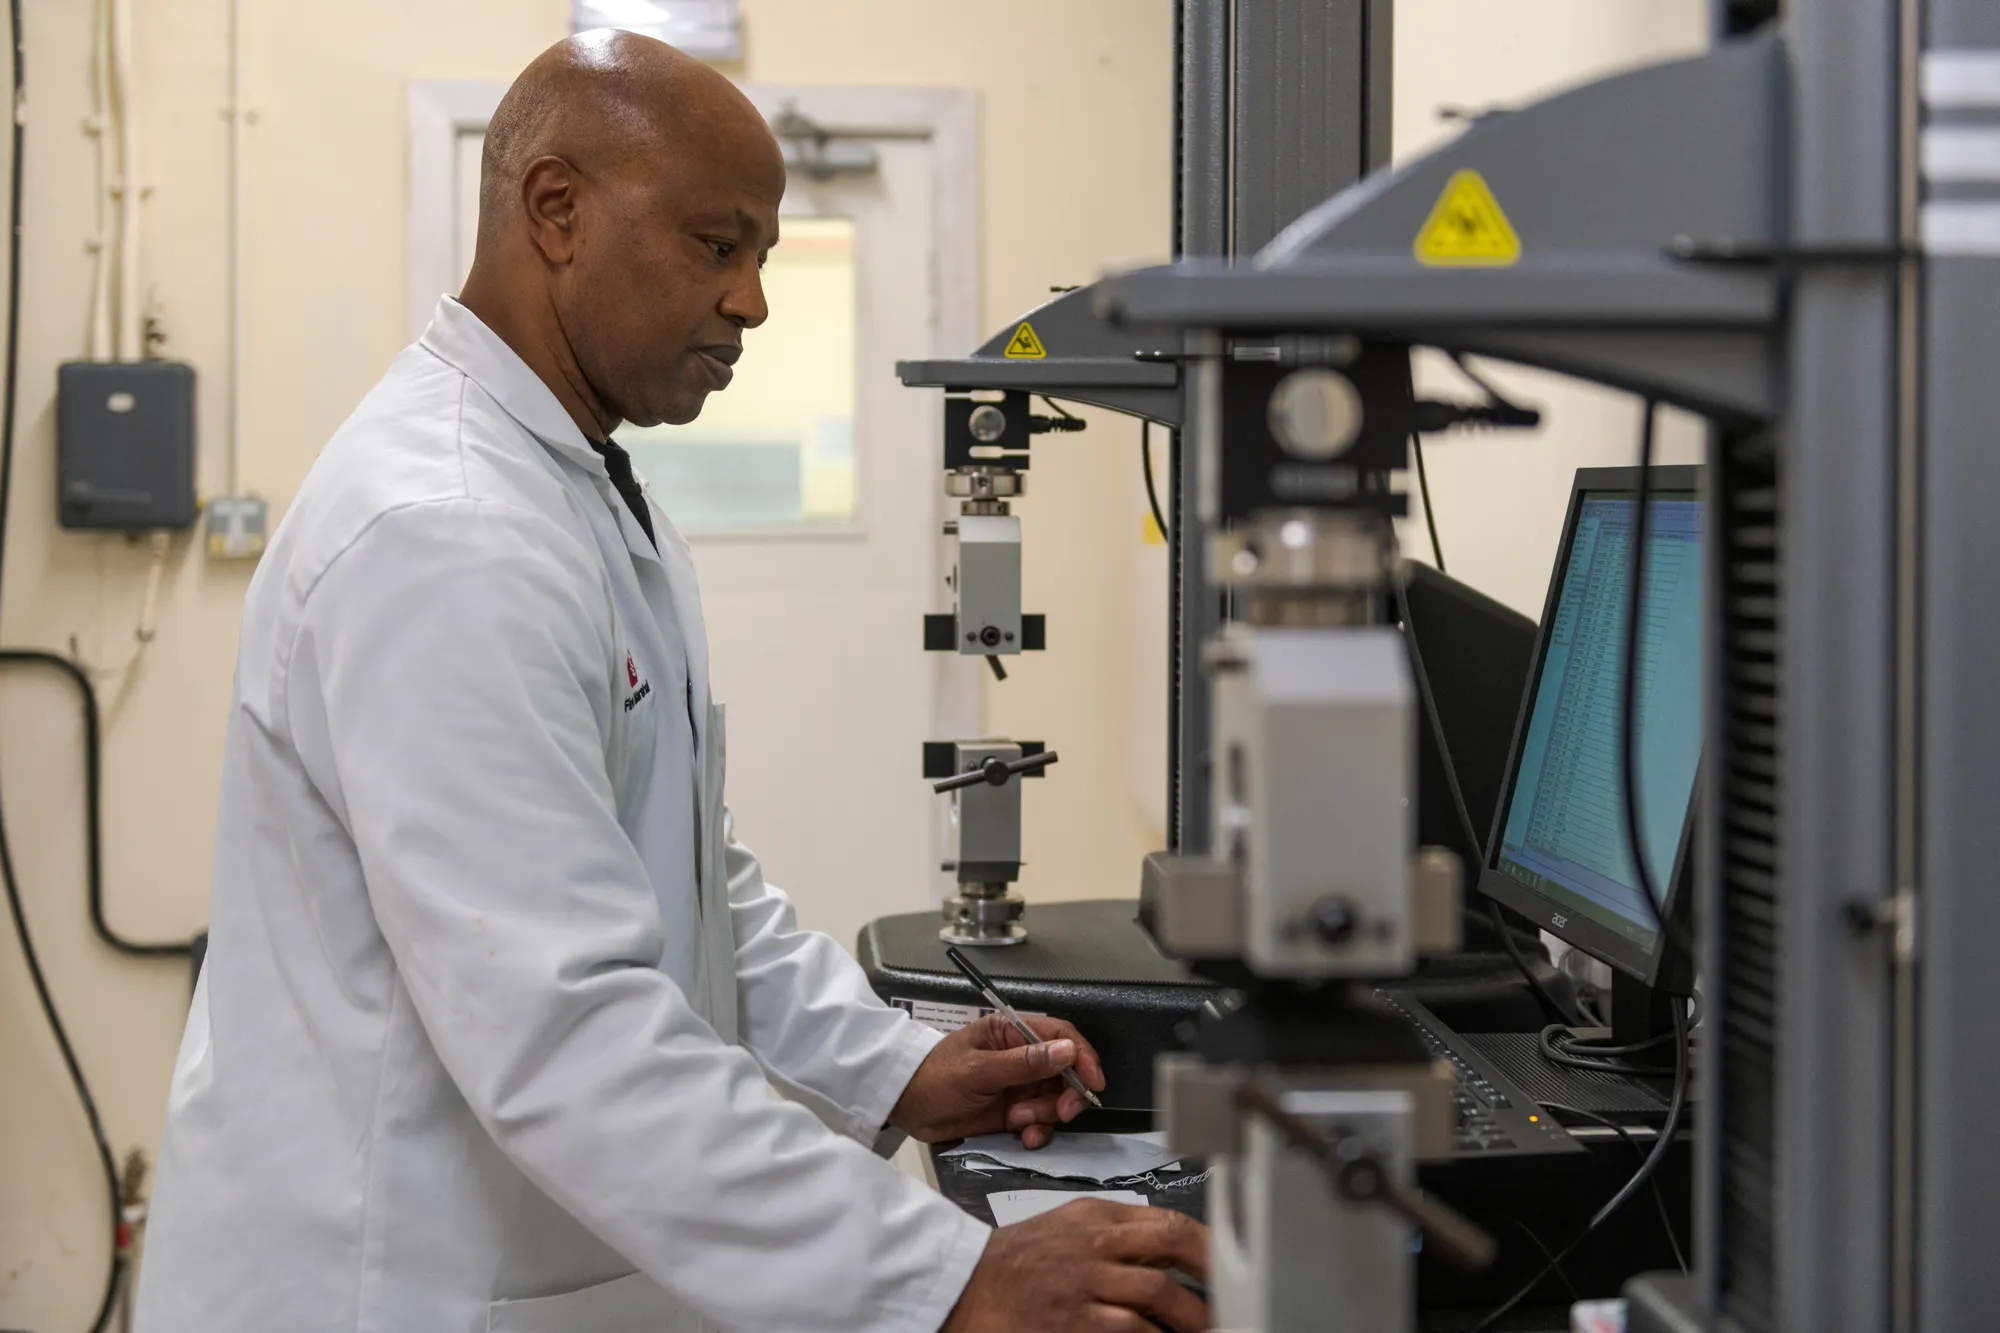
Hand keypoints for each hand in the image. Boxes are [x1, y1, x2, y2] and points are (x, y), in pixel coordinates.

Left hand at [890, 1012, 1106, 1147]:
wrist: (904, 1108)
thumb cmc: (935, 1078)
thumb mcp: (978, 1070)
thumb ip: (1024, 1063)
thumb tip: (1068, 1051)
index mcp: (1011, 1033)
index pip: (1060, 1036)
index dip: (1082, 1056)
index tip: (1094, 1082)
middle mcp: (1020, 1057)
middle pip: (1065, 1072)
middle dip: (1067, 1094)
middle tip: (1061, 1112)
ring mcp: (1018, 1087)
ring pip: (1055, 1101)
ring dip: (1045, 1116)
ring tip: (1017, 1121)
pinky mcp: (1012, 1113)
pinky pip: (1040, 1123)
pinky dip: (1037, 1132)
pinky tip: (1023, 1138)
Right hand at [942, 1199, 1209, 1332]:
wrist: (967, 1288)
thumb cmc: (1019, 1260)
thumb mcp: (1069, 1224)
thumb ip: (1118, 1230)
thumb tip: (1170, 1244)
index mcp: (1096, 1218)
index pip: (1167, 1221)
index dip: (1207, 1244)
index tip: (1228, 1263)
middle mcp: (1094, 1246)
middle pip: (1169, 1251)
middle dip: (1209, 1276)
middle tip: (1228, 1299)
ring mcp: (1086, 1287)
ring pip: (1158, 1296)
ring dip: (1191, 1317)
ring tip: (1206, 1327)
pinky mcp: (1076, 1324)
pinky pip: (1132, 1331)